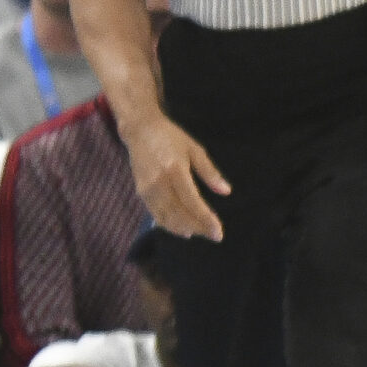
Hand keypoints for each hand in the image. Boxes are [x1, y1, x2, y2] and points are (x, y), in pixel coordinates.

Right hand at [122, 113, 228, 242]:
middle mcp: (159, 182)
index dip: (205, 219)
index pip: (192, 201)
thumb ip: (209, 171)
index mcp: (175, 169)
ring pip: (166, 217)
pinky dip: (168, 224)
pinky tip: (182, 229)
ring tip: (199, 233)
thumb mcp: (195, 149)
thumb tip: (226, 191)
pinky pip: (155, 214)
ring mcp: (148, 188)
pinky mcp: (141, 191)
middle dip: (198, 227)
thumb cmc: (171, 137)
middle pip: (179, 213)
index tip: (218, 232)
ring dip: (184, 228)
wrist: (140, 130)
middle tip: (213, 235)